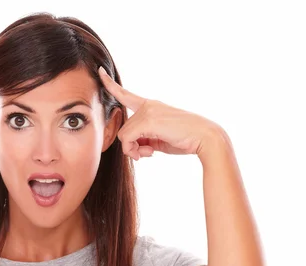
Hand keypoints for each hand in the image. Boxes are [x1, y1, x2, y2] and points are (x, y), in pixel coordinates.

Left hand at [98, 66, 223, 160]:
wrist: (205, 138)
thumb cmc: (185, 140)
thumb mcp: (160, 138)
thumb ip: (144, 138)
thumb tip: (131, 146)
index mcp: (151, 106)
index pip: (126, 94)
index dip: (111, 84)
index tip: (100, 71)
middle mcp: (148, 105)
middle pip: (123, 129)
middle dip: (131, 145)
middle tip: (146, 154)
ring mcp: (148, 111)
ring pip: (123, 135)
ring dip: (133, 149)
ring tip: (149, 153)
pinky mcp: (148, 120)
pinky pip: (127, 139)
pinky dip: (133, 150)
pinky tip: (149, 153)